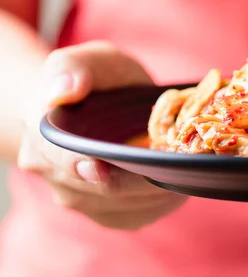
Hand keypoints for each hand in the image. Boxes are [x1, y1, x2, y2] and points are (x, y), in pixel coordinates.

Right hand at [17, 41, 186, 229]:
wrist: (103, 108)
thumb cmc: (100, 81)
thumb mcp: (94, 60)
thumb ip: (74, 67)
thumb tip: (64, 91)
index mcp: (41, 130)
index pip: (53, 154)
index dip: (76, 163)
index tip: (100, 165)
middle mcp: (49, 171)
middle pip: (94, 186)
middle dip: (135, 176)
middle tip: (169, 162)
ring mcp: (76, 197)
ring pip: (120, 204)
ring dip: (153, 189)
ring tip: (177, 166)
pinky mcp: (106, 213)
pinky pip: (135, 215)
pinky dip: (160, 200)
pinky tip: (174, 181)